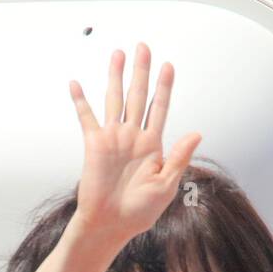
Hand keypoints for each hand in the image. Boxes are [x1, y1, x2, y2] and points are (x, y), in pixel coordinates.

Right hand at [68, 44, 201, 244]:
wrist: (110, 224)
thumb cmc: (139, 211)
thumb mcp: (166, 185)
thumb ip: (179, 157)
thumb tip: (197, 133)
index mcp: (152, 145)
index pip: (159, 108)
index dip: (164, 87)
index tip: (168, 66)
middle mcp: (132, 137)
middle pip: (137, 95)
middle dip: (141, 71)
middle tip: (143, 47)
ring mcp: (112, 139)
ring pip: (114, 99)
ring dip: (116, 76)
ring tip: (118, 53)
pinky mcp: (94, 145)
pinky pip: (86, 118)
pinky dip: (81, 101)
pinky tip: (76, 84)